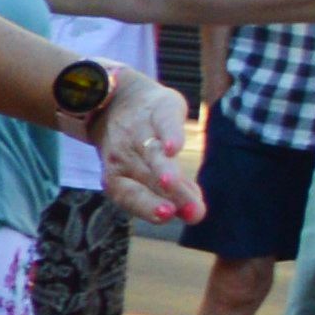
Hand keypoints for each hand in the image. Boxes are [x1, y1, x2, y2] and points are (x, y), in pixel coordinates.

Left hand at [96, 70, 201, 221]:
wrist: (119, 98)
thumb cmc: (138, 144)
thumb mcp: (148, 169)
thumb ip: (171, 191)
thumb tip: (195, 213)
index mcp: (119, 175)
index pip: (129, 195)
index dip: (145, 206)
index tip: (167, 216)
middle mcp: (125, 156)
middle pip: (148, 177)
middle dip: (170, 196)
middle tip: (192, 212)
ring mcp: (140, 132)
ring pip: (152, 154)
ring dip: (163, 170)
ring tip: (172, 184)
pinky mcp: (158, 110)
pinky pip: (162, 123)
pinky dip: (168, 135)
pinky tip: (175, 147)